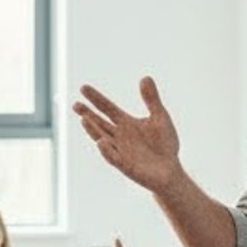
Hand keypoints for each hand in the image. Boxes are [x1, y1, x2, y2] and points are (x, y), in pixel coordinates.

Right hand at [74, 78, 183, 192]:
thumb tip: (145, 77)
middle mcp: (119, 136)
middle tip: (76, 105)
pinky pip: (114, 158)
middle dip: (88, 114)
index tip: (83, 87)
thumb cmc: (164, 144)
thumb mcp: (160, 117)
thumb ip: (151, 99)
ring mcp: (120, 151)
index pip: (107, 108)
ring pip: (102, 139)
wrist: (170, 170)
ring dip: (93, 130)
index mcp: (125, 123)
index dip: (95, 98)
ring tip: (84, 119)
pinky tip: (101, 142)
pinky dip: (107, 151)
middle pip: (99, 123)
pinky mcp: (126, 166)